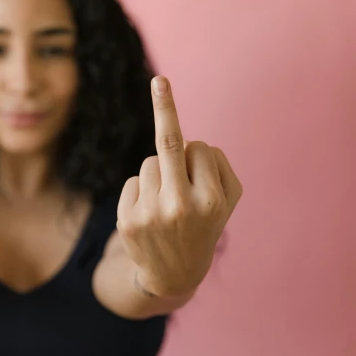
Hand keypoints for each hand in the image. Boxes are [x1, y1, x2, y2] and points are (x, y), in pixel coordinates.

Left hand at [116, 76, 242, 296]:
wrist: (173, 275)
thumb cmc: (204, 225)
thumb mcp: (227, 202)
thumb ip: (218, 167)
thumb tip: (188, 140)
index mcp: (212, 200)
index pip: (199, 148)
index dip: (198, 154)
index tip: (195, 154)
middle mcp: (182, 207)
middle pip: (169, 144)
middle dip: (166, 107)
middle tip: (160, 80)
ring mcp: (152, 214)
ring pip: (150, 163)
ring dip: (159, 174)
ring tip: (166, 204)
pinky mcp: (128, 221)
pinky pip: (133, 181)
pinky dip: (141, 190)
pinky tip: (149, 215)